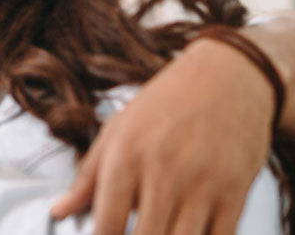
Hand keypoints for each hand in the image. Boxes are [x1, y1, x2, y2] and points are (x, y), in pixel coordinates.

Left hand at [51, 38, 275, 234]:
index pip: (107, 226)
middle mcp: (163, 173)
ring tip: (160, 232)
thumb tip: (59, 211)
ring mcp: (202, 186)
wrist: (229, 76)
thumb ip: (88, 176)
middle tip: (137, 233)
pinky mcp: (235, 194)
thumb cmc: (167, 103)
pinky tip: (190, 233)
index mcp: (126, 157)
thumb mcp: (118, 130)